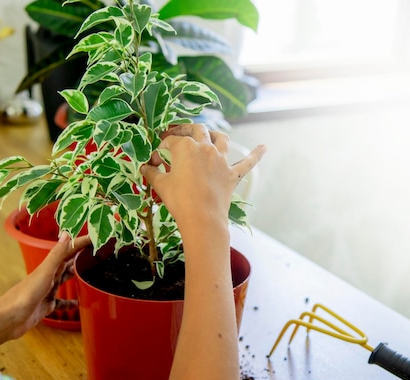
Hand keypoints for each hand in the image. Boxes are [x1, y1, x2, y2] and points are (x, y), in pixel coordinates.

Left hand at [0, 232, 90, 356]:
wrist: (9, 318)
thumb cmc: (25, 294)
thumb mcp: (45, 272)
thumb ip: (57, 254)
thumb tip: (67, 233)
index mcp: (49, 266)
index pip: (68, 250)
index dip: (81, 243)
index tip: (96, 237)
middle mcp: (49, 276)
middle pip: (68, 263)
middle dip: (81, 257)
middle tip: (98, 252)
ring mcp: (47, 291)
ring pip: (65, 280)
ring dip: (76, 276)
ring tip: (91, 273)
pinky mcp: (47, 305)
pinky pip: (62, 302)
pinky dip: (71, 302)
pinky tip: (79, 304)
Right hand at [141, 124, 264, 231]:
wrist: (202, 218)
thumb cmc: (179, 200)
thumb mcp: (160, 185)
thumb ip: (152, 173)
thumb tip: (144, 168)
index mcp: (186, 147)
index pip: (171, 142)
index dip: (161, 150)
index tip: (155, 161)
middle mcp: (205, 148)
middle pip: (197, 130)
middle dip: (186, 130)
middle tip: (177, 135)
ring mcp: (221, 160)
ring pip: (221, 139)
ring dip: (215, 135)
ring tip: (210, 136)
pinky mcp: (232, 175)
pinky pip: (247, 162)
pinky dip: (256, 154)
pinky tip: (264, 147)